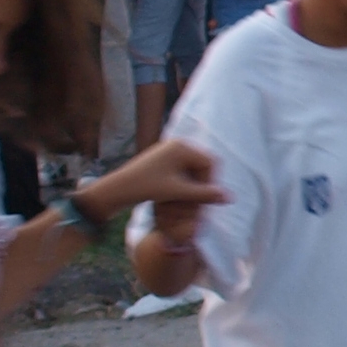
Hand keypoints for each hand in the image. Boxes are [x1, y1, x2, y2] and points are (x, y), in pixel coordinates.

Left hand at [83, 136, 226, 222]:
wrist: (116, 190)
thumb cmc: (146, 188)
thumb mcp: (178, 192)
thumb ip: (205, 194)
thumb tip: (231, 198)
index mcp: (182, 146)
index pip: (209, 163)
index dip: (210, 182)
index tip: (202, 199)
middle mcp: (176, 145)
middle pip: (201, 165)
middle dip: (201, 184)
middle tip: (195, 201)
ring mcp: (167, 152)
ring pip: (191, 170)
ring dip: (192, 185)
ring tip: (184, 200)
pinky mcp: (161, 160)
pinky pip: (180, 171)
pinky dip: (182, 183)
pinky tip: (174, 196)